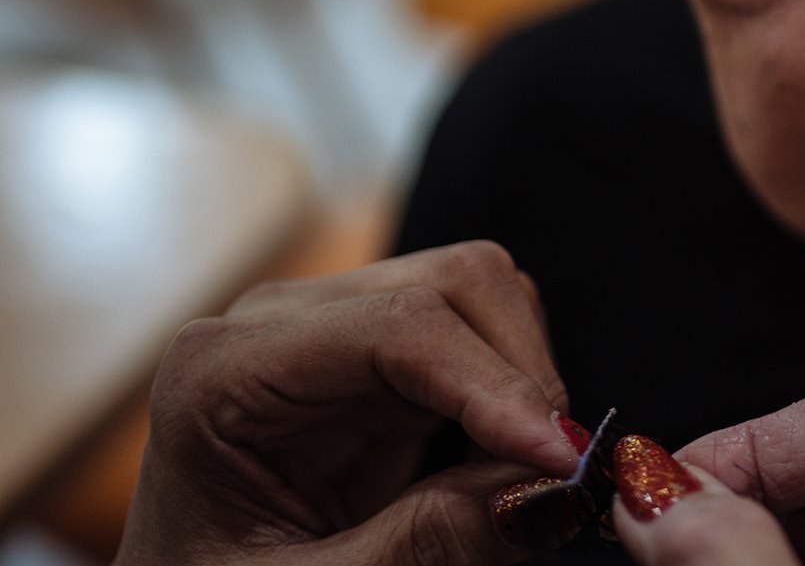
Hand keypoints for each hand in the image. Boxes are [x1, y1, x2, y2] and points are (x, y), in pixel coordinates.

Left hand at [115, 241, 580, 565]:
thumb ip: (422, 544)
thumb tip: (546, 490)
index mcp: (225, 370)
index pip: (399, 327)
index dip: (496, 385)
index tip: (559, 457)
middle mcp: (280, 321)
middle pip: (454, 283)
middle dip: (522, 374)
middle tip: (555, 475)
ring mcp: (334, 326)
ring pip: (481, 295)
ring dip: (524, 378)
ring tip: (520, 475)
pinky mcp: (377, 356)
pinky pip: (480, 336)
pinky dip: (512, 393)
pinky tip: (497, 462)